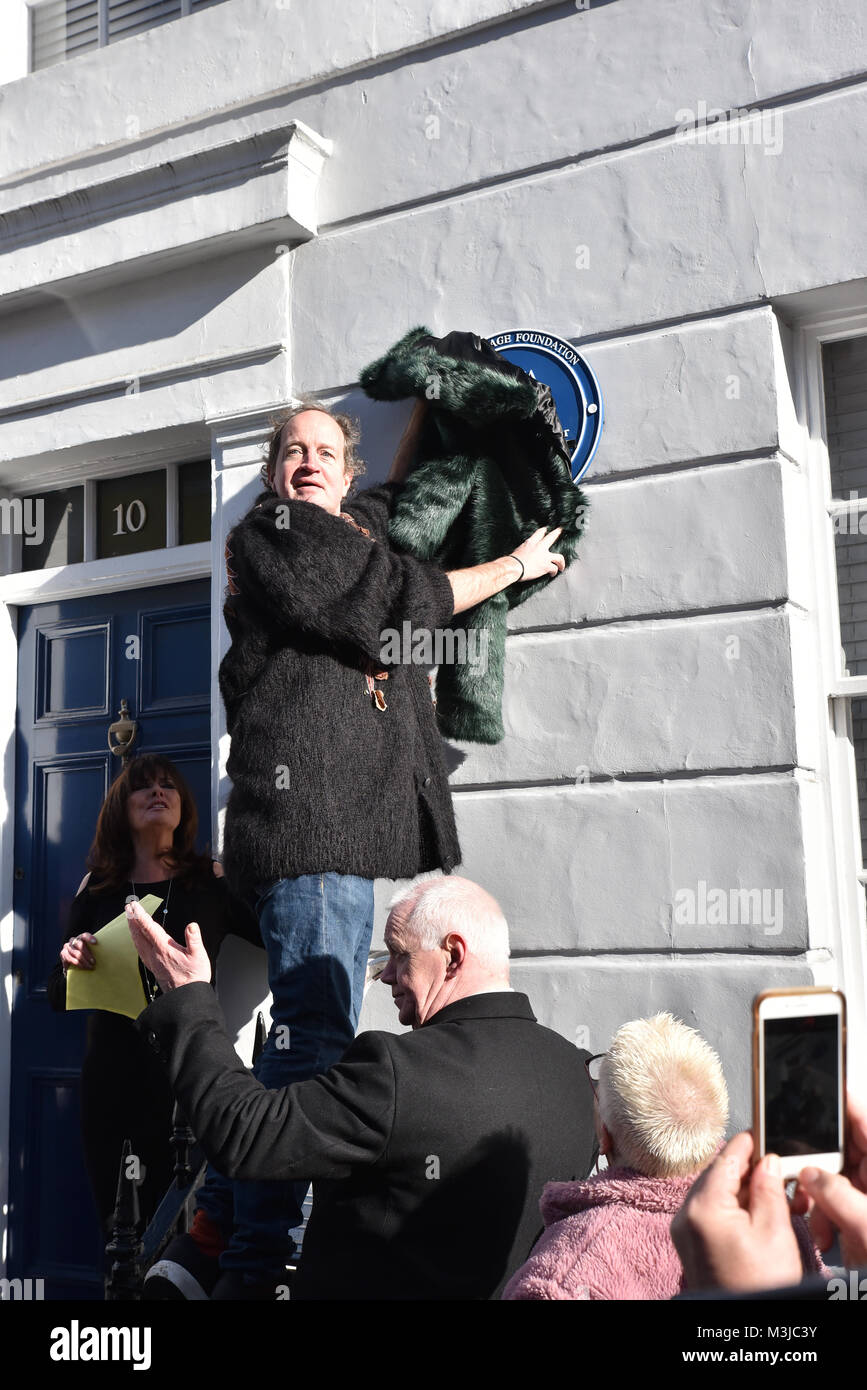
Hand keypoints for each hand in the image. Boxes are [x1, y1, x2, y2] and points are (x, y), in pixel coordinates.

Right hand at [60, 933, 96, 971]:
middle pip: (80, 945)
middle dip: (88, 954)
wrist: (71, 959)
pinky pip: (71, 959)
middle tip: (94, 962)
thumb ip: (94, 948)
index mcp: (80, 937)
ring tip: (90, 967)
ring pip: (76, 953)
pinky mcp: (63, 954)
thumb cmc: (85, 954)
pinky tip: (84, 967)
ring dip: (84, 961)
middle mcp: (72, 940)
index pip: (84, 935)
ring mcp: (67, 947)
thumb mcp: (89, 949)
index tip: (95, 942)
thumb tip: (106, 950)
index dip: (89, 938)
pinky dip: (78, 964)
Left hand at [125, 899, 210, 992]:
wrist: (185, 997)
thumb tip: (191, 925)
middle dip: (133, 919)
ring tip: (130, 920)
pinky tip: (137, 940)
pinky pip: (140, 950)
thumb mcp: (198, 956)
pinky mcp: (153, 967)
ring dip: (133, 929)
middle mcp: (154, 954)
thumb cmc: (193, 977)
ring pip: (138, 942)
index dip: (140, 915)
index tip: (134, 906)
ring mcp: (152, 961)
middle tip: (128, 907)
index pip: (149, 928)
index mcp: (164, 948)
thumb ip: (194, 939)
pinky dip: (136, 941)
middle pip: (139, 933)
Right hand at [509, 527, 565, 581]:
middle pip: (551, 537)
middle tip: (559, 530)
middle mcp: (539, 547)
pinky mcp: (546, 566)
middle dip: (556, 533)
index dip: (543, 531)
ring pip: (559, 557)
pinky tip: (552, 574)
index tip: (545, 529)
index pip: (539, 533)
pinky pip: (554, 569)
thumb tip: (524, 554)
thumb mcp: (518, 551)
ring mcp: (545, 557)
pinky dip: (554, 572)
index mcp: (530, 543)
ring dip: (561, 562)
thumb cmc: (513, 561)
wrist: (514, 567)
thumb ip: (524, 550)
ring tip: (561, 566)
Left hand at [671, 1131, 802, 1290]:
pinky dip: (727, 1205)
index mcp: (703, 1208)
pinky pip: (706, 1211)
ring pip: (710, 1193)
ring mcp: (682, 1231)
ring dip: (736, 1188)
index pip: (724, 1161)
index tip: (758, 1135)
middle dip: (743, 1169)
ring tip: (766, 1191)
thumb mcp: (773, 1232)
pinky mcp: (687, 1244)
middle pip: (715, 1176)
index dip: (744, 1146)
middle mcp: (684, 1215)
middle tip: (769, 1166)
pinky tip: (750, 1210)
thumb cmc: (758, 1284)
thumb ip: (768, 1190)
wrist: (742, 1323)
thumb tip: (766, 1162)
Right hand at [797, 1092, 866, 1268]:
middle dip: (817, 1164)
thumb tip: (809, 1174)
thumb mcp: (866, 1224)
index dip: (842, 1106)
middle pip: (842, 1152)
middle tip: (800, 1171)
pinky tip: (821, 1231)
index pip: (862, 1123)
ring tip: (811, 1212)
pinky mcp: (859, 1223)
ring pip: (833, 1180)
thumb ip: (836, 1194)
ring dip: (816, 1196)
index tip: (818, 1092)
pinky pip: (834, 1207)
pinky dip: (821, 1217)